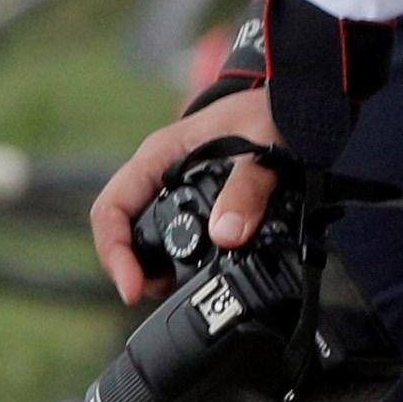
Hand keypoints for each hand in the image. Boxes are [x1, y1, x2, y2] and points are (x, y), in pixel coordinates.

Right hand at [90, 88, 277, 301]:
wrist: (290, 106)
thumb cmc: (269, 112)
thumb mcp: (261, 145)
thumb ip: (247, 187)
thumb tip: (226, 235)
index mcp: (159, 156)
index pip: (112, 208)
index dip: (114, 251)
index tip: (131, 286)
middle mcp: (159, 176)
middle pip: (123, 230)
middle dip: (134, 268)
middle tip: (160, 296)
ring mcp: (174, 191)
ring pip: (146, 237)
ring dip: (155, 269)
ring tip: (180, 291)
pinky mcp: (196, 206)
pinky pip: (172, 238)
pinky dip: (179, 263)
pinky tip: (196, 276)